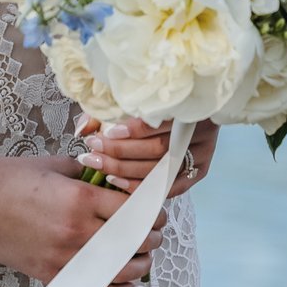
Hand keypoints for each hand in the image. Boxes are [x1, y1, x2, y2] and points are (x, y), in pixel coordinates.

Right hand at [0, 151, 164, 286]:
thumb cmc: (11, 177)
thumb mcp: (56, 167)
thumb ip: (89, 176)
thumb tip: (115, 185)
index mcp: (80, 198)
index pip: (134, 211)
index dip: (153, 214)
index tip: (157, 215)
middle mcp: (76, 230)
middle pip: (132, 243)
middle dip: (151, 241)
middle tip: (156, 236)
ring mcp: (62, 256)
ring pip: (117, 270)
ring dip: (139, 268)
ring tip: (145, 262)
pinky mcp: (48, 274)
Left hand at [76, 114, 217, 199]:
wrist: (193, 111)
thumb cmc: (160, 103)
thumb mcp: (137, 98)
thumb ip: (110, 109)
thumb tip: (84, 128)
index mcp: (189, 107)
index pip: (161, 122)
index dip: (133, 129)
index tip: (107, 132)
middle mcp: (200, 133)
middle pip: (158, 149)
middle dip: (121, 151)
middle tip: (94, 149)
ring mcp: (201, 155)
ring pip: (161, 170)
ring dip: (125, 170)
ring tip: (99, 164)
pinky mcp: (199, 172)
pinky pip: (168, 187)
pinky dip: (142, 187)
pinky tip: (118, 182)